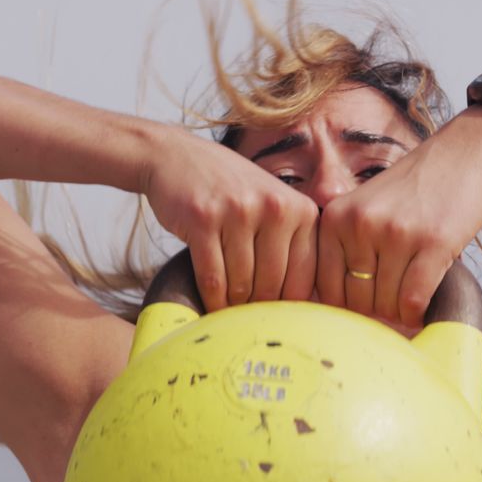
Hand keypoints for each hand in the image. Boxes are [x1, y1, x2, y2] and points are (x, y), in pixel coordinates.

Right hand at [141, 128, 318, 311]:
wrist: (177, 158)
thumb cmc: (230, 192)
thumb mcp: (272, 206)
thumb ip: (291, 245)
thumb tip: (305, 308)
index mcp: (301, 209)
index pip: (303, 277)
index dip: (289, 308)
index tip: (277, 322)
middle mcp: (274, 207)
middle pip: (272, 284)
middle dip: (259, 310)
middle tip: (248, 323)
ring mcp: (238, 211)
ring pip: (241, 284)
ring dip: (233, 307)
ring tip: (230, 316)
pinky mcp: (202, 219)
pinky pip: (212, 276)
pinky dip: (212, 299)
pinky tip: (212, 307)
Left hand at [316, 111, 481, 327]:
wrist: (466, 153)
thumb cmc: (416, 189)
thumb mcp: (366, 207)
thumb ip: (347, 247)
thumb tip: (338, 312)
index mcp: (336, 217)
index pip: (327, 290)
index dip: (349, 309)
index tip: (370, 305)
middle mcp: (360, 224)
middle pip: (357, 302)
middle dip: (377, 311)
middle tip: (395, 302)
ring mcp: (396, 233)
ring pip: (387, 305)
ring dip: (401, 313)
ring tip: (412, 300)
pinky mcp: (433, 242)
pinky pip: (414, 300)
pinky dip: (418, 314)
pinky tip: (424, 307)